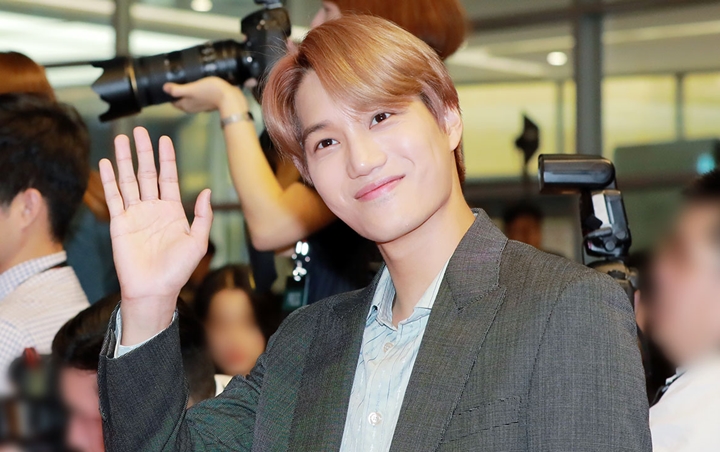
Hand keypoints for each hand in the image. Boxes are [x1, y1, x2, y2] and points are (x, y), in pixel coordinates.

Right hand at [99, 127, 212, 343]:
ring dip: (123, 159)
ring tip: (120, 138)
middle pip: (147, 173)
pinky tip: (105, 163)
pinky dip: (108, 179)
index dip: (166, 158)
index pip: (168, 177)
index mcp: (172, 211)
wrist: (154, 289)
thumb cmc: (178, 270)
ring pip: (128, 180)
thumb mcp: (198, 241)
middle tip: (138, 130)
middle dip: (143, 151)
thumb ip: (202, 216)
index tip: (163, 139)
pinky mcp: (119, 223)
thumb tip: (206, 191)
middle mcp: (153, 208)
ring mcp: (135, 214)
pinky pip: (113, 196)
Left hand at [164, 77, 247, 113]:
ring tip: (188, 81)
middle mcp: (193, 107)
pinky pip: (201, 96)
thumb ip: (177, 89)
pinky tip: (201, 84)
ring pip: (192, 98)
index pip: (174, 101)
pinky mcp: (211, 102)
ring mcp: (203, 105)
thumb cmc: (210, 92)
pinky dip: (199, 91)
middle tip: (177, 81)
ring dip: (189, 92)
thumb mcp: (192, 88)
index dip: (170, 94)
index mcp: (186, 105)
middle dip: (179, 93)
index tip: (169, 85)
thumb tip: (164, 88)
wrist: (231, 98)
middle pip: (182, 100)